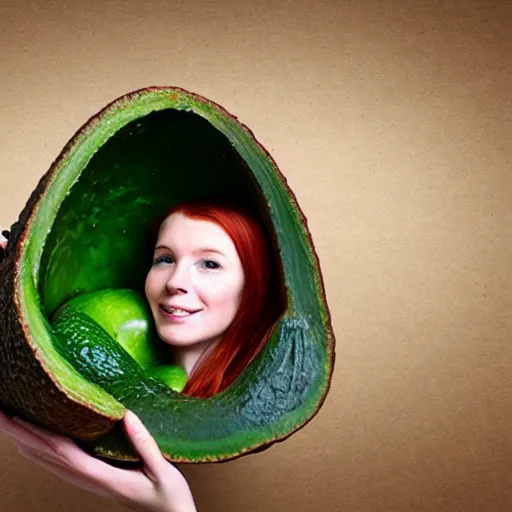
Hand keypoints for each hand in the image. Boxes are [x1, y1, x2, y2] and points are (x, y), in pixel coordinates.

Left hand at [0, 411, 196, 511]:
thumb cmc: (169, 496)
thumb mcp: (163, 471)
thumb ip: (144, 444)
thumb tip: (126, 414)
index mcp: (105, 478)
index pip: (64, 454)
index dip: (39, 435)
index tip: (19, 416)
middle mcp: (91, 481)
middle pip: (48, 456)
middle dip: (22, 435)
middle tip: (0, 414)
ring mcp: (91, 482)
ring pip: (50, 462)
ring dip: (27, 443)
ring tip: (10, 422)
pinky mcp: (95, 479)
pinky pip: (61, 464)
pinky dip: (42, 452)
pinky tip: (36, 441)